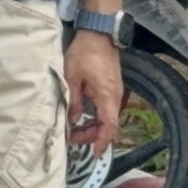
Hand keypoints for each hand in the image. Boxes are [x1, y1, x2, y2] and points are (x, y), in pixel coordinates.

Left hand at [66, 30, 124, 152]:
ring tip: (76, 131)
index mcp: (107, 96)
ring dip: (93, 126)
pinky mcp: (112, 86)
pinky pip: (106, 108)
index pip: (109, 126)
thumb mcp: (72, 78)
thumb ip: (74, 101)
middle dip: (92, 135)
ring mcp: (115, 91)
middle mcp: (115, 97)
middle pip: (108, 124)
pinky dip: (96, 116)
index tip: (95, 153)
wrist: (98, 34)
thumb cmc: (84, 54)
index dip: (102, 141)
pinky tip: (83, 117)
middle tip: (74, 140)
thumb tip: (73, 121)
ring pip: (107, 116)